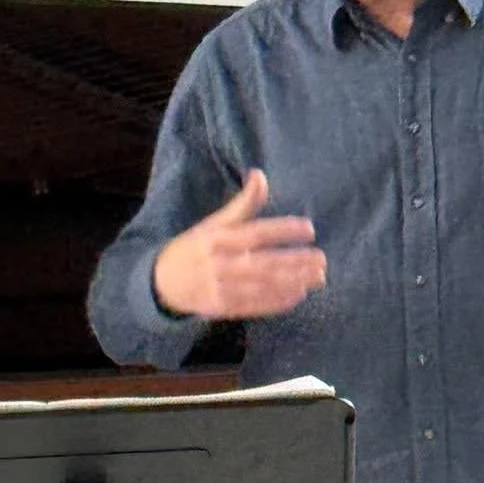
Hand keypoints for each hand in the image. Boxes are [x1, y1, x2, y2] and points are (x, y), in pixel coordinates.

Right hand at [152, 169, 326, 319]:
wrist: (161, 283)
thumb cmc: (193, 248)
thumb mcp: (213, 223)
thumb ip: (242, 204)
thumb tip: (260, 174)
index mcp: (217, 238)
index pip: (256, 233)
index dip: (284, 230)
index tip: (310, 229)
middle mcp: (220, 263)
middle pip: (264, 263)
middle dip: (296, 262)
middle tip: (322, 259)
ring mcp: (221, 288)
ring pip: (263, 286)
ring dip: (293, 282)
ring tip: (317, 278)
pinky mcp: (223, 308)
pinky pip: (255, 306)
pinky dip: (277, 302)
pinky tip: (297, 296)